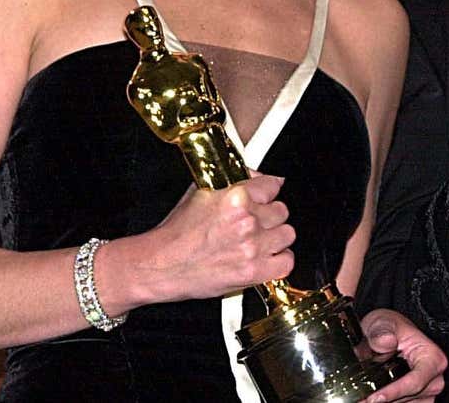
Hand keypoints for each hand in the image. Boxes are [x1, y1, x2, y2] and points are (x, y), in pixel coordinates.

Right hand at [135, 175, 294, 303]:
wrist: (161, 265)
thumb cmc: (177, 232)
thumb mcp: (200, 191)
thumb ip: (233, 180)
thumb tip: (257, 175)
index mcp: (235, 197)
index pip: (273, 185)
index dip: (267, 191)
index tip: (266, 195)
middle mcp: (246, 221)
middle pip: (281, 210)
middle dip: (269, 214)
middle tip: (256, 221)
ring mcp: (252, 247)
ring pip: (287, 234)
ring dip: (275, 237)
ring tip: (259, 239)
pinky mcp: (253, 272)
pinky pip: (286, 262)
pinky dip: (279, 260)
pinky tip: (266, 256)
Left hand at [359, 308, 445, 401]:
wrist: (389, 334)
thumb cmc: (390, 328)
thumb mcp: (382, 322)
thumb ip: (382, 333)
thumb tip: (386, 342)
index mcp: (433, 358)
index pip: (415, 382)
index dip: (394, 392)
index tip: (374, 398)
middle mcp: (434, 379)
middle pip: (408, 397)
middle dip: (384, 399)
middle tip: (360, 398)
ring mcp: (427, 393)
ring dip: (385, 402)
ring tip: (364, 396)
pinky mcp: (418, 401)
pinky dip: (389, 402)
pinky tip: (375, 396)